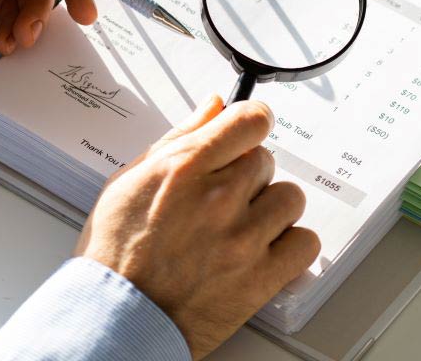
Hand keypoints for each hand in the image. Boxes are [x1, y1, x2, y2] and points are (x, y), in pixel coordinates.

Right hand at [74, 97, 320, 359]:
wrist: (117, 315)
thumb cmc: (115, 251)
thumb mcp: (131, 180)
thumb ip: (179, 137)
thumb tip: (212, 106)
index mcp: (185, 167)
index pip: (249, 120)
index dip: (253, 120)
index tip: (250, 130)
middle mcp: (218, 198)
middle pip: (265, 159)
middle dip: (247, 173)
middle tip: (223, 196)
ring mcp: (243, 239)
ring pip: (290, 198)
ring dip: (270, 207)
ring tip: (242, 224)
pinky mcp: (261, 278)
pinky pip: (305, 242)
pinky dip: (290, 244)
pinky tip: (263, 248)